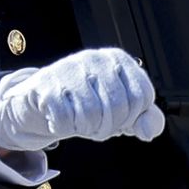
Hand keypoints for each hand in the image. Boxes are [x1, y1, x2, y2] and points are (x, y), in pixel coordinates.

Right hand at [0, 47, 164, 151]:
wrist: (39, 101)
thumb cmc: (85, 103)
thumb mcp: (120, 110)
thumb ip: (143, 119)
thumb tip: (149, 130)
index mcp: (118, 59)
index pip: (142, 96)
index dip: (133, 117)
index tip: (119, 119)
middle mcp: (95, 58)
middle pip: (119, 107)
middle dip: (109, 127)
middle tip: (97, 126)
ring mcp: (69, 69)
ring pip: (92, 115)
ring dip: (86, 129)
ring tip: (79, 122)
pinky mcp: (46, 84)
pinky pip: (65, 119)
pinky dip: (63, 128)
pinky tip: (60, 119)